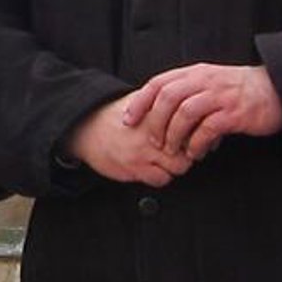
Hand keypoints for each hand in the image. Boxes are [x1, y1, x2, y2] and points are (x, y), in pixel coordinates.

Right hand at [64, 95, 195, 187]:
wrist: (85, 127)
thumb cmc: (115, 116)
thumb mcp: (141, 102)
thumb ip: (165, 106)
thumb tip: (194, 112)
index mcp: (156, 112)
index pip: (190, 124)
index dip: (196, 131)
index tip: (195, 134)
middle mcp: (152, 132)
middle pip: (189, 147)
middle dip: (190, 151)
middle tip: (184, 150)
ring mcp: (143, 151)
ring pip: (179, 166)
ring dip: (176, 165)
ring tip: (168, 159)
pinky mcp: (134, 167)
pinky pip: (161, 179)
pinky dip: (162, 176)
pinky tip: (154, 168)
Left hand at [120, 62, 281, 161]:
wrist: (276, 90)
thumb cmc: (239, 90)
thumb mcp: (209, 83)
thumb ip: (187, 94)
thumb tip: (162, 114)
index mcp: (195, 73)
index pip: (158, 83)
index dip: (140, 102)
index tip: (128, 120)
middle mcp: (205, 81)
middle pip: (168, 97)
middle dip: (155, 121)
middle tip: (153, 141)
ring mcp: (220, 96)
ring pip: (185, 112)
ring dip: (174, 134)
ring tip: (172, 150)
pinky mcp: (234, 113)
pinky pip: (208, 128)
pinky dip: (197, 143)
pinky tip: (195, 153)